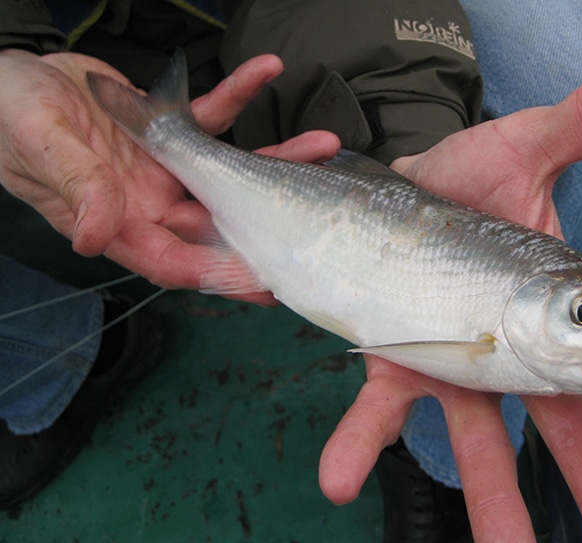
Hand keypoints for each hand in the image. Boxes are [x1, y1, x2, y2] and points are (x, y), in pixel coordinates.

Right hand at [0, 48, 338, 303]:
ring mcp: (164, 168)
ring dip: (276, 156)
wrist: (7, 78)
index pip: (175, 260)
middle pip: (220, 221)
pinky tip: (265, 70)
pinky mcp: (169, 129)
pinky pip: (210, 115)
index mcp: (118, 221)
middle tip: (319, 218)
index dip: (219, 274)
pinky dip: (238, 93)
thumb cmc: (8, 117)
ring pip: (230, 172)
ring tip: (321, 143)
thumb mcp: (39, 148)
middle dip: (269, 220)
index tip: (264, 282)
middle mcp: (149, 201)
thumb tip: (97, 238)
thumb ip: (76, 188)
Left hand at [319, 53, 581, 541]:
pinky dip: (360, 446)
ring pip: (479, 442)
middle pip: (563, 424)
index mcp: (554, 306)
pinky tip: (339, 483)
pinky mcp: (393, 361)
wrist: (389, 189)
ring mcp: (451, 364)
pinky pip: (379, 409)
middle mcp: (509, 349)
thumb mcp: (528, 145)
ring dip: (493, 502)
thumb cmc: (467, 181)